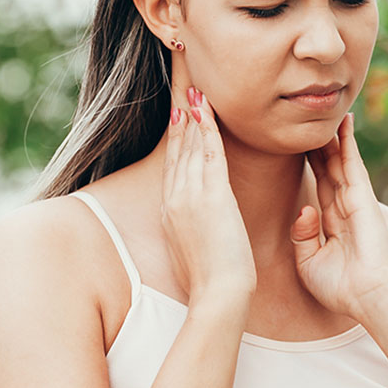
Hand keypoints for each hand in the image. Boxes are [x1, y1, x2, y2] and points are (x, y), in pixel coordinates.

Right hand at [162, 89, 256, 310]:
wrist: (217, 297)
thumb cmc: (210, 280)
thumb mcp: (191, 249)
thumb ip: (191, 228)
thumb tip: (199, 222)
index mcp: (170, 212)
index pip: (172, 167)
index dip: (175, 140)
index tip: (178, 117)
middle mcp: (174, 199)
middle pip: (176, 151)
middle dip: (180, 119)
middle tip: (183, 93)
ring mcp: (190, 196)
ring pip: (190, 147)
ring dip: (193, 116)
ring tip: (195, 90)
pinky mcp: (211, 196)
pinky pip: (208, 153)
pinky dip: (207, 128)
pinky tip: (206, 110)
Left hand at [290, 113, 387, 322]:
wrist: (372, 299)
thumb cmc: (343, 290)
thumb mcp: (309, 264)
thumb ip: (302, 237)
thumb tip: (303, 210)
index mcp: (333, 225)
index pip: (319, 187)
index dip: (309, 166)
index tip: (297, 146)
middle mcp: (345, 209)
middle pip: (328, 168)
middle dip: (318, 146)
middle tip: (306, 122)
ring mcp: (356, 201)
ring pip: (339, 161)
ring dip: (332, 137)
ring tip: (325, 114)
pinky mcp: (364, 198)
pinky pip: (353, 163)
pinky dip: (348, 141)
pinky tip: (345, 121)